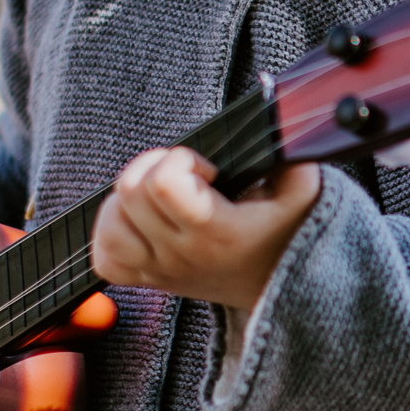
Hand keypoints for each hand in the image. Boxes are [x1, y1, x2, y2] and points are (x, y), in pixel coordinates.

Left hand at [90, 148, 321, 311]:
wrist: (290, 292)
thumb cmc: (293, 235)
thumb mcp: (304, 188)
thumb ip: (287, 150)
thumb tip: (269, 118)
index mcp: (217, 233)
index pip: (163, 184)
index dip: (180, 159)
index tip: (208, 168)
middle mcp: (183, 254)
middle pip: (129, 193)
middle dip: (153, 166)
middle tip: (185, 174)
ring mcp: (163, 271)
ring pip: (109, 225)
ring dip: (127, 199)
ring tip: (160, 195)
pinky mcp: (152, 280)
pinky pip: (106, 258)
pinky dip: (113, 232)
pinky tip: (140, 220)